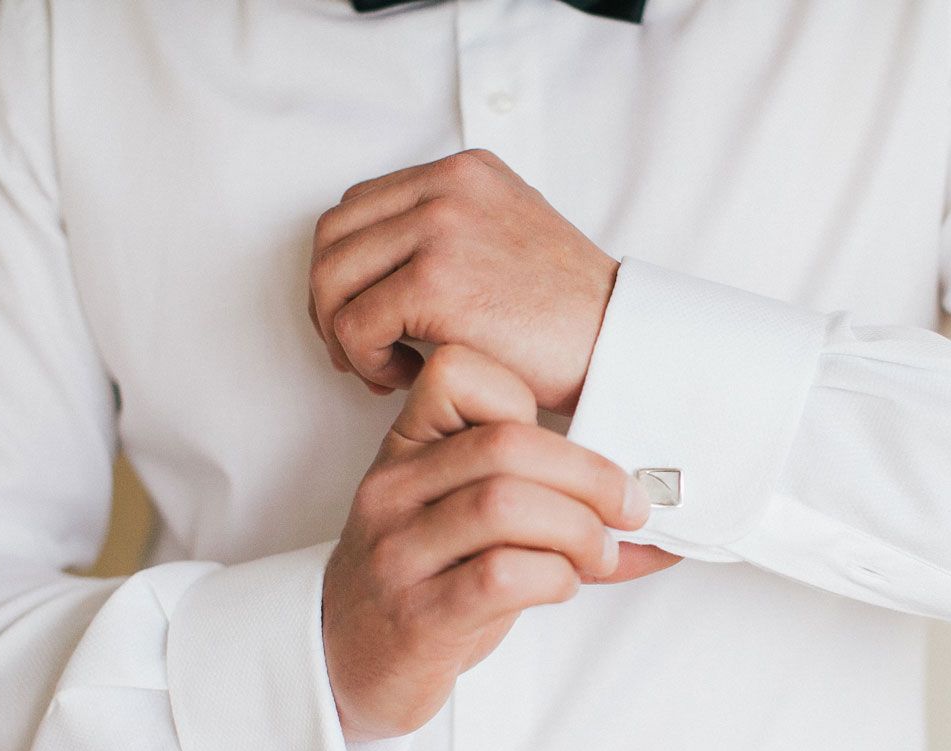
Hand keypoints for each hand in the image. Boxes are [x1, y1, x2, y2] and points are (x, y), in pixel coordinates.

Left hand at [308, 148, 617, 413]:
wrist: (620, 344)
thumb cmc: (572, 316)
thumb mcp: (514, 237)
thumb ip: (455, 231)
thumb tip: (387, 262)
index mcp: (463, 172)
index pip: (360, 208)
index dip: (345, 269)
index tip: (363, 317)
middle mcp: (447, 187)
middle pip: (333, 238)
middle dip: (330, 302)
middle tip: (357, 351)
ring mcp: (440, 228)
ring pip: (331, 279)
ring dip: (343, 334)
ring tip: (380, 368)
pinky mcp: (436, 281)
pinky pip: (355, 323)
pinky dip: (365, 359)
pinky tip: (400, 378)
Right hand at [323, 345, 679, 740]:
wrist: (346, 662)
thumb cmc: (424, 581)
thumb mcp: (462, 520)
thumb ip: (540, 498)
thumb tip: (651, 507)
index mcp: (405, 449)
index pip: (460, 373)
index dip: (529, 398)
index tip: (570, 448)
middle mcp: (392, 490)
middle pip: (507, 445)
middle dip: (590, 477)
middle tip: (626, 510)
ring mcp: (398, 552)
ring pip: (505, 505)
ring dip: (578, 530)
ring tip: (598, 554)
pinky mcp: (417, 616)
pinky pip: (501, 575)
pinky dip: (556, 576)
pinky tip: (561, 586)